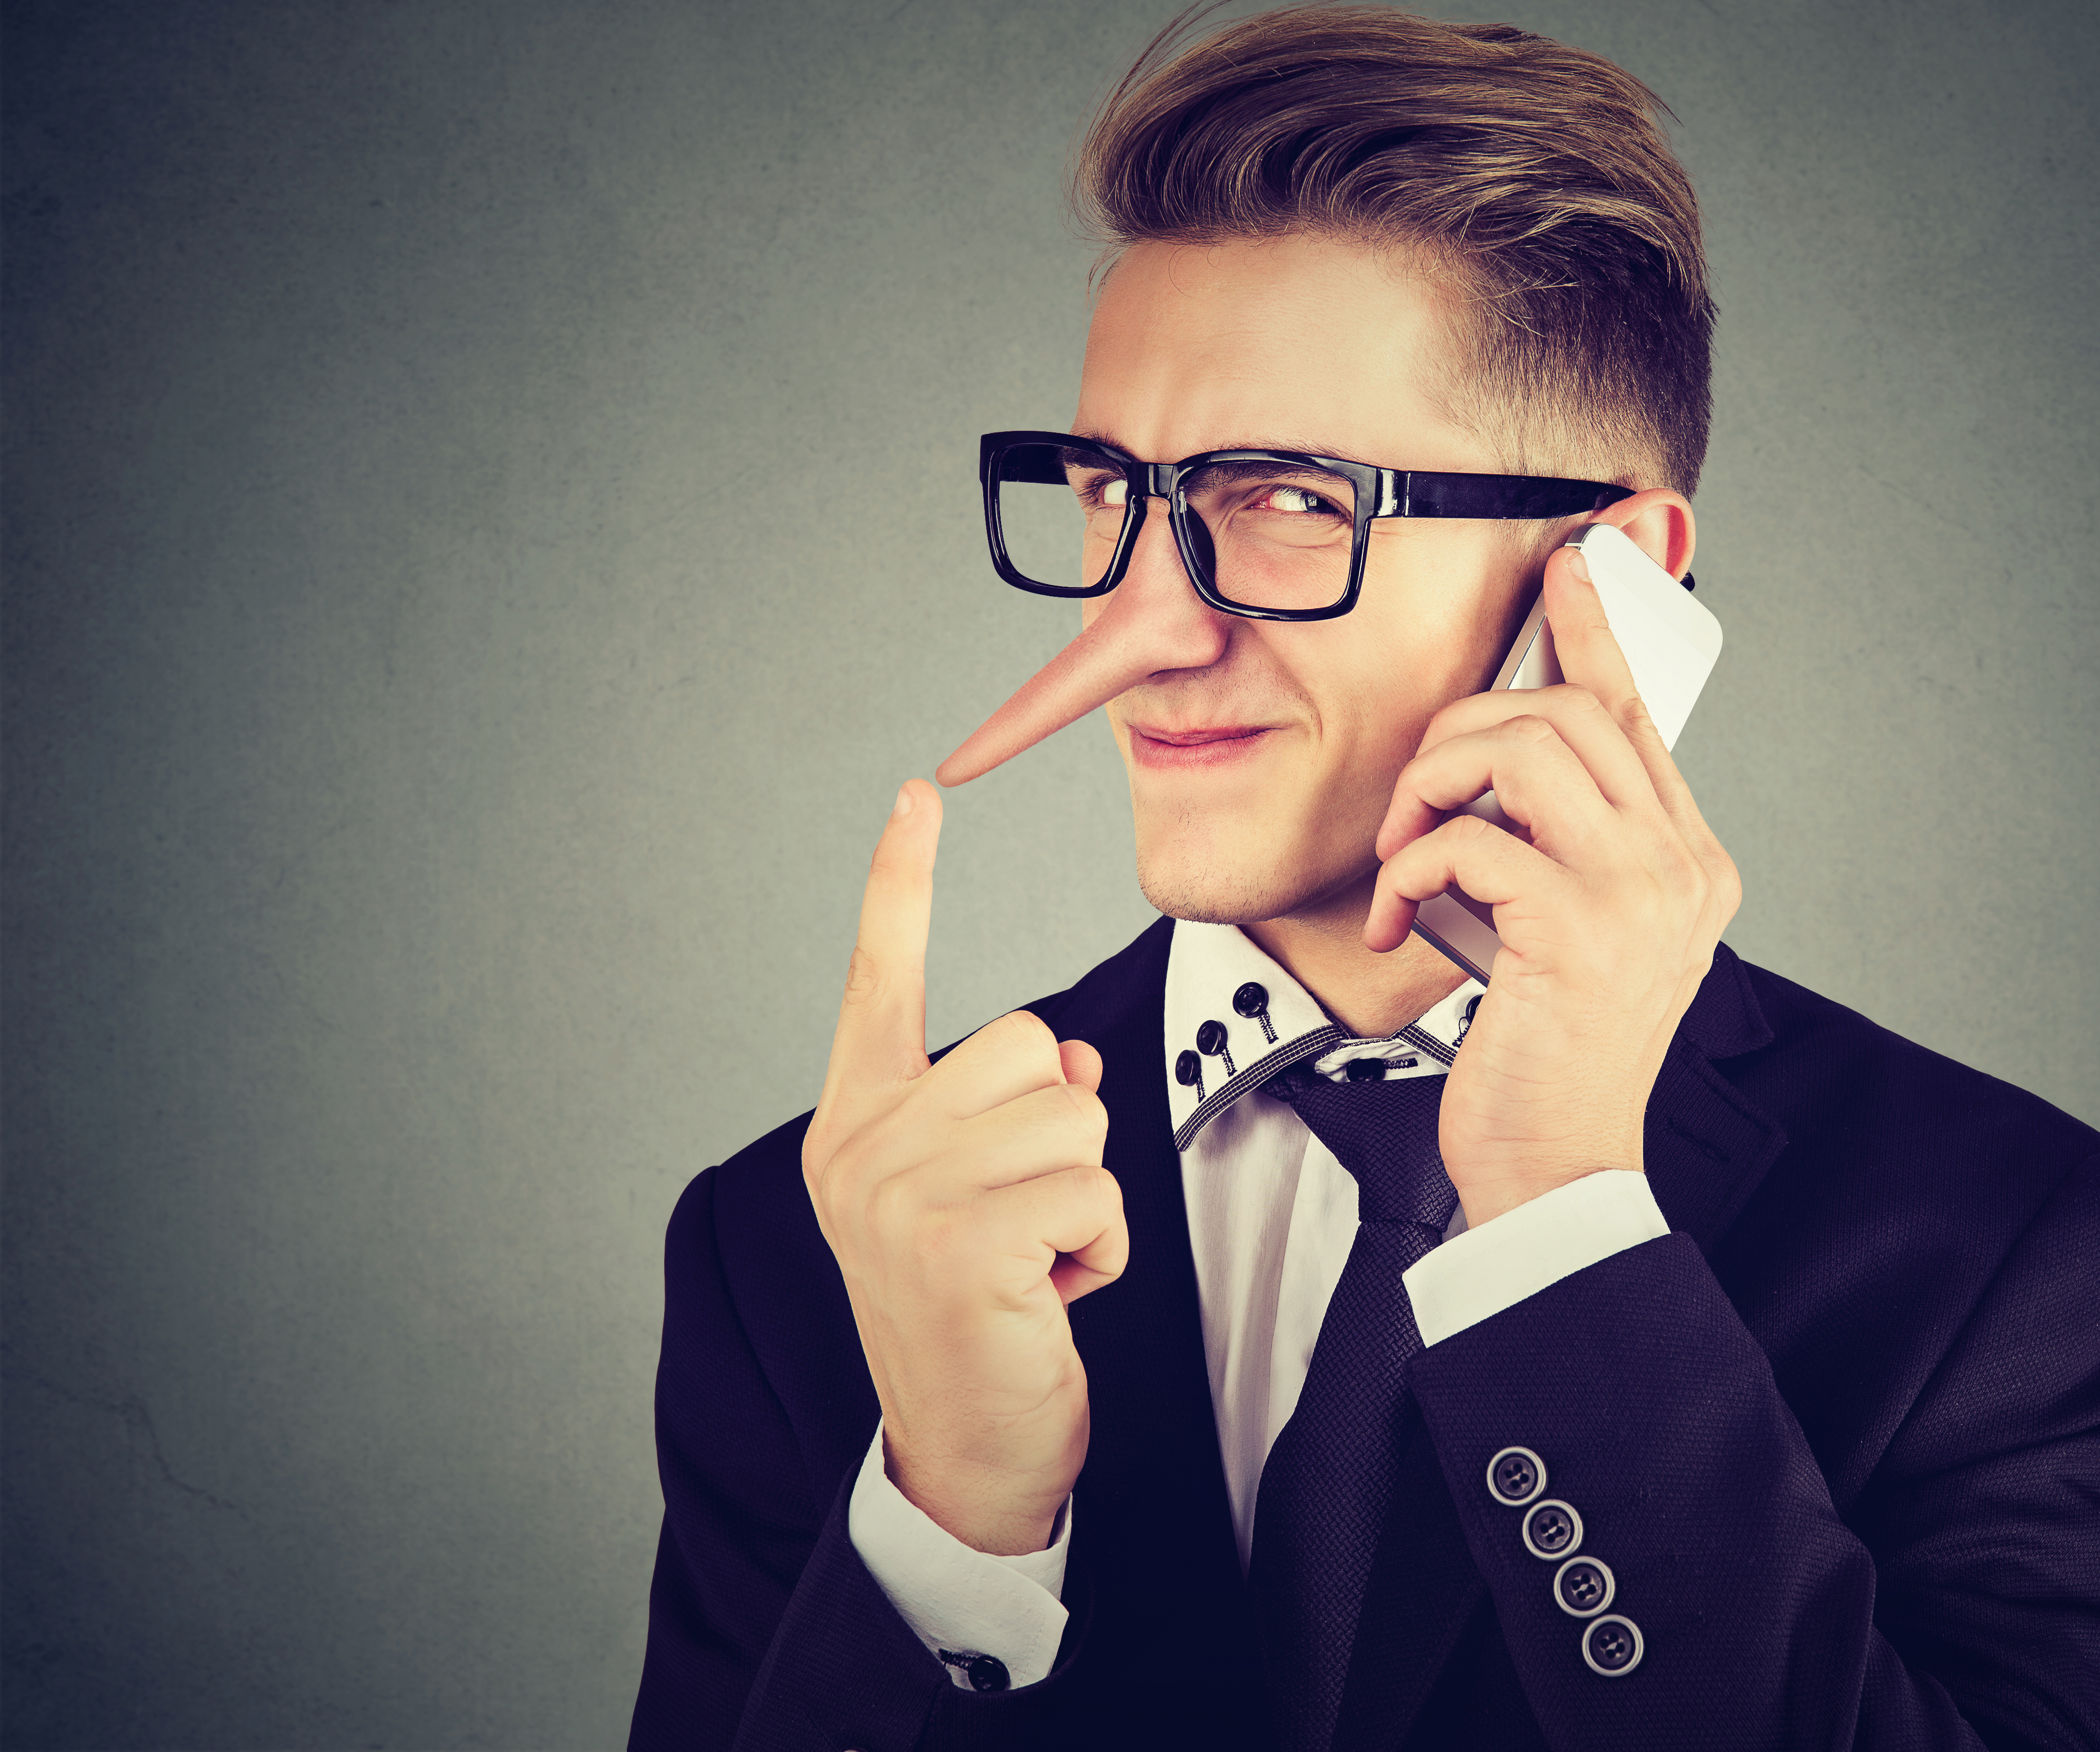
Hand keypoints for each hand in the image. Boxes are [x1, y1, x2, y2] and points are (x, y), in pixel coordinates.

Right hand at [802, 780, 1127, 1554]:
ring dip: (1083, 1197)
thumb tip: (1064, 1059)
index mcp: (855, 1122)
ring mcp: (902, 1197)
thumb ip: (1004, 1107)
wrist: (967, 1450)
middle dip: (1056, 1135)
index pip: (878, 978)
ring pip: (1071, 1116)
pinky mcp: (962, 1246)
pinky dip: (1100, 1248)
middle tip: (1018, 1226)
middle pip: (1027, 1046)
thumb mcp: (978, 1191)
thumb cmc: (983, 1310)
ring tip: (1034, 1264)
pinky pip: (1093, 1188)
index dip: (901, 883)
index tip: (914, 794)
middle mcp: (861, 1148)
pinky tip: (1051, 1299)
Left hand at [1365, 546, 1741, 1224]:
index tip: (1570, 566)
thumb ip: (1563, 843)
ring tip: (1406, 852)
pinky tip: (1403, 919)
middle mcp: (1681, 866)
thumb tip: (1504, 757)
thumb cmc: (1547, 1050)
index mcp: (1688, 861)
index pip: (1635, 714)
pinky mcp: (1578, 930)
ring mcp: (1639, 895)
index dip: (1595, 630)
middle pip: (1566, 715)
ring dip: (1434, 785)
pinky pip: (1471, 839)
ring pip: (1522, 752)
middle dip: (1464, 732)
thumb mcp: (1570, 931)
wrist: (1556, 1166)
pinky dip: (1414, 867)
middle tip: (1417, 795)